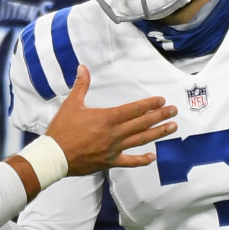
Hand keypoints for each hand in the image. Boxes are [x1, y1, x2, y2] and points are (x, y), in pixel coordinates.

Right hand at [45, 66, 176, 174]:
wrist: (54, 156)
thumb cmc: (62, 130)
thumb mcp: (71, 104)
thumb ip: (81, 85)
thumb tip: (82, 67)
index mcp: (107, 118)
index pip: (134, 109)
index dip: (149, 104)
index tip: (161, 100)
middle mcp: (114, 133)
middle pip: (142, 123)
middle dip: (160, 116)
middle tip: (174, 111)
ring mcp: (114, 149)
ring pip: (141, 140)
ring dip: (158, 133)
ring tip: (172, 128)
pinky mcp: (110, 161)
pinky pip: (129, 161)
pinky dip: (142, 160)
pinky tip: (153, 157)